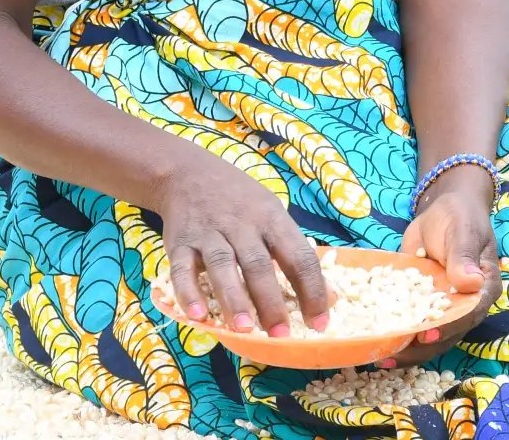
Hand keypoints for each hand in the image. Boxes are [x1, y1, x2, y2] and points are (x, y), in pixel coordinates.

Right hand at [157, 153, 330, 337]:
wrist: (187, 173)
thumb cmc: (239, 200)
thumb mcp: (270, 212)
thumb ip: (292, 250)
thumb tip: (329, 295)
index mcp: (271, 218)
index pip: (298, 255)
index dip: (312, 290)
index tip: (319, 324)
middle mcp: (241, 224)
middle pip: (258, 263)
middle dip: (271, 301)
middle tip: (280, 335)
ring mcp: (209, 232)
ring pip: (223, 266)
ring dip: (234, 298)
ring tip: (244, 329)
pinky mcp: (180, 242)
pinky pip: (182, 270)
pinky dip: (189, 293)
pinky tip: (198, 317)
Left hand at [387, 169, 499, 366]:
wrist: (444, 208)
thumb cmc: (460, 217)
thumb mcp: (463, 231)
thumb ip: (464, 256)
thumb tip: (471, 283)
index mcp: (483, 290)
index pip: (469, 315)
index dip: (449, 328)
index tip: (426, 335)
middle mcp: (466, 305)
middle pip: (447, 333)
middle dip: (420, 347)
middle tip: (393, 354)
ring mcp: (444, 306)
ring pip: (428, 334)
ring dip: (406, 347)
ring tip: (379, 357)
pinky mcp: (423, 302)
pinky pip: (411, 320)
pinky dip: (396, 331)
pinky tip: (374, 341)